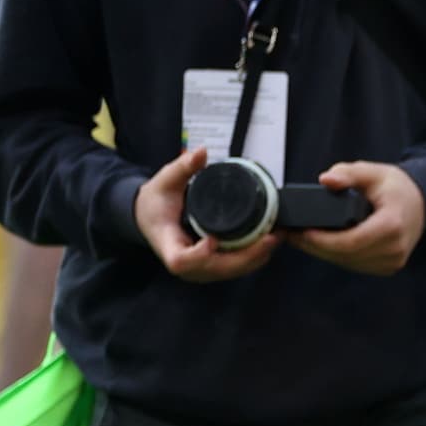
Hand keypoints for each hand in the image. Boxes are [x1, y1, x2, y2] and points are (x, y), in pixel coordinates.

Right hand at [134, 148, 278, 281]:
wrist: (150, 216)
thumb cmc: (156, 201)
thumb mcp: (164, 181)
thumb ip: (182, 167)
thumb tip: (200, 152)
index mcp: (168, 242)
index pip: (181, 260)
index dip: (198, 255)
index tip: (213, 240)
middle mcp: (183, 262)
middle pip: (214, 269)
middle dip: (244, 257)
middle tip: (270, 237)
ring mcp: (197, 268)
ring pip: (226, 272)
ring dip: (252, 259)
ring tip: (275, 239)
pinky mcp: (208, 266)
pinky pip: (231, 268)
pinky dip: (250, 260)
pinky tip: (266, 245)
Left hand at [288, 162, 425, 275]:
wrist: (421, 203)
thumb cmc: (396, 187)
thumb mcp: (374, 172)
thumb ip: (349, 173)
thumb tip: (325, 179)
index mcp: (392, 225)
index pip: (350, 242)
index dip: (322, 240)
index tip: (301, 231)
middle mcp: (394, 249)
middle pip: (345, 255)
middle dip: (316, 246)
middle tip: (292, 234)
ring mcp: (392, 262)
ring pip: (348, 263)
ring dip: (323, 252)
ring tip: (301, 238)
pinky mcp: (387, 267)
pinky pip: (355, 264)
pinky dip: (337, 255)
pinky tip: (322, 244)